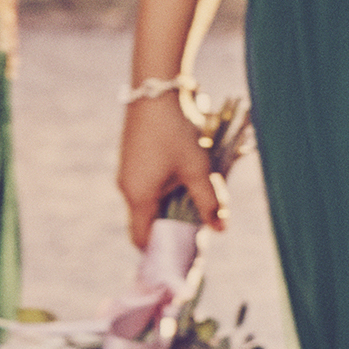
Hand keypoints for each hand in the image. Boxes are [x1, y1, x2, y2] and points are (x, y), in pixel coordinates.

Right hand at [118, 91, 225, 246]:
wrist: (156, 93)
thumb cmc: (177, 134)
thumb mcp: (198, 170)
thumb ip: (210, 202)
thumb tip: (221, 231)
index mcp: (138, 197)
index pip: (142, 239)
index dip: (161, 251)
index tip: (184, 255)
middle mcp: (127, 188)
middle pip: (148, 221)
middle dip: (173, 228)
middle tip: (200, 229)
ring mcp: (128, 173)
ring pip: (151, 202)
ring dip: (173, 205)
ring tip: (199, 200)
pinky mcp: (134, 160)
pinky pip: (149, 185)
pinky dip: (167, 190)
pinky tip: (188, 179)